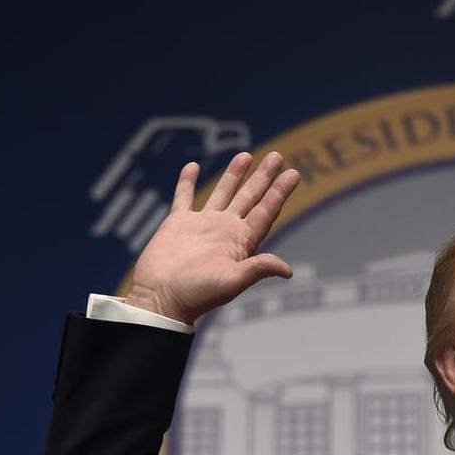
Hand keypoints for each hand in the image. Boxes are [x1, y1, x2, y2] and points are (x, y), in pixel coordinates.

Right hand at [124, 151, 299, 324]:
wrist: (160, 299)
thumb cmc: (196, 295)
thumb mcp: (231, 283)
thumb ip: (257, 269)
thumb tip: (287, 270)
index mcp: (240, 241)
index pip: (265, 211)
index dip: (280, 192)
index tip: (293, 174)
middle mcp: (224, 230)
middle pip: (250, 197)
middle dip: (263, 177)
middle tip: (278, 156)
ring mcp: (201, 225)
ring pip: (222, 192)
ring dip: (234, 174)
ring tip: (246, 155)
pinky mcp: (177, 224)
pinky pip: (184, 197)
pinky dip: (187, 182)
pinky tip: (193, 166)